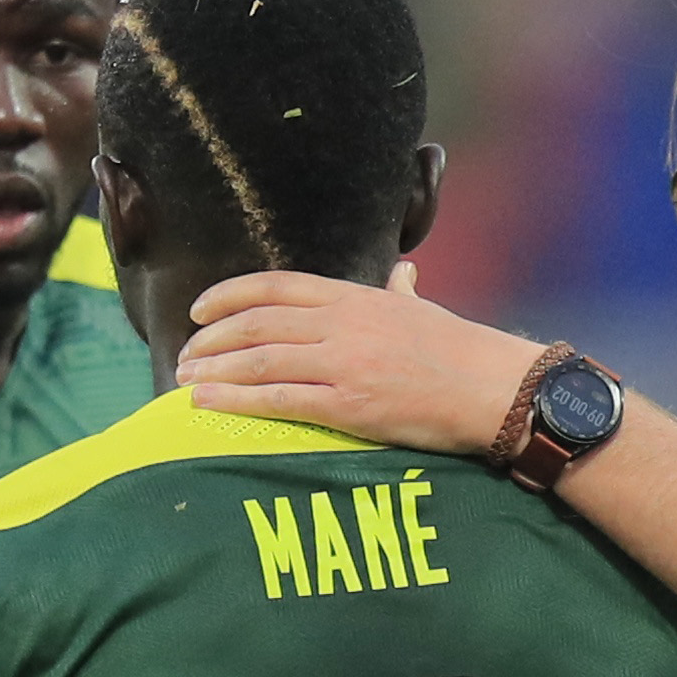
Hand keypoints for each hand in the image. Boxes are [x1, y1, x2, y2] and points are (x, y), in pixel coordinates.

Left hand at [175, 260, 543, 456]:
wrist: (494, 389)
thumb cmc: (461, 353)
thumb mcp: (423, 310)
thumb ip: (401, 291)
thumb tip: (403, 273)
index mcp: (356, 296)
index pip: (277, 285)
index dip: (231, 295)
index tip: (200, 309)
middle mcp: (343, 322)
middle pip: (258, 323)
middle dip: (212, 339)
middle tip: (183, 354)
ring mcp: (344, 362)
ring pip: (260, 359)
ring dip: (214, 368)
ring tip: (183, 380)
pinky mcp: (348, 403)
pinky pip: (278, 398)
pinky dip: (235, 398)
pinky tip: (206, 402)